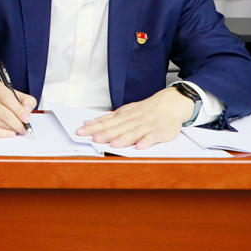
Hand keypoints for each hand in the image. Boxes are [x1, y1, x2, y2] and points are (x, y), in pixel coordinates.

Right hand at [0, 80, 36, 136]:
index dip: (19, 111)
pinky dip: (2, 134)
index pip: (8, 99)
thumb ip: (26, 100)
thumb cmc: (0, 97)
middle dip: (17, 123)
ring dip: (11, 129)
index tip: (27, 119)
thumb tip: (27, 111)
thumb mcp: (14, 93)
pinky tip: (10, 133)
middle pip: (4, 113)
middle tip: (24, 128)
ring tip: (18, 129)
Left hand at [75, 87, 194, 148]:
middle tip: (95, 139)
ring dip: (124, 138)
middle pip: (117, 128)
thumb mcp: (124, 112)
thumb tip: (88, 123)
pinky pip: (152, 137)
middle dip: (106, 134)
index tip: (80, 132)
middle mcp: (133, 120)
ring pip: (133, 132)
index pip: (105, 122)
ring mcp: (146, 126)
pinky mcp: (159, 131)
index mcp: (123, 116)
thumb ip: (107, 118)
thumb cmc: (144, 111)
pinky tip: (140, 147)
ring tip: (114, 144)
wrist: (169, 104)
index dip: (92, 128)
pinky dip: (146, 141)